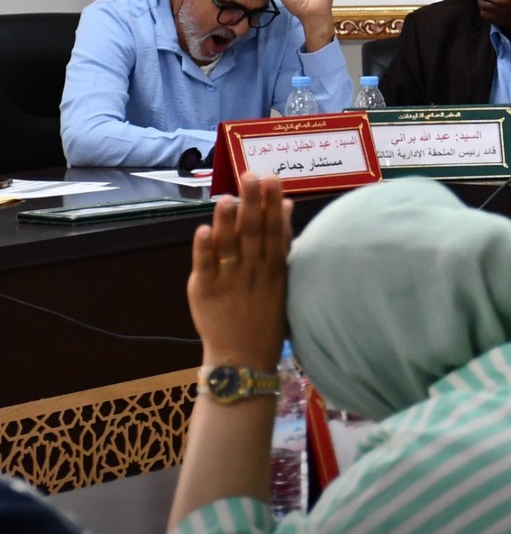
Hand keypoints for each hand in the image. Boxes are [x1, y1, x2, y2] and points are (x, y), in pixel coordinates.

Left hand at [187, 176, 292, 368]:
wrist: (244, 357)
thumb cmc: (267, 317)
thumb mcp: (283, 280)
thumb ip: (282, 244)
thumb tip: (285, 207)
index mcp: (275, 270)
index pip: (276, 231)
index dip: (273, 204)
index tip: (273, 179)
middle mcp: (253, 273)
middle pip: (254, 233)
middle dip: (253, 204)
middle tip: (251, 176)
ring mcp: (228, 282)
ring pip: (229, 247)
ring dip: (227, 222)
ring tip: (227, 198)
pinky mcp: (204, 292)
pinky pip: (205, 267)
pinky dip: (203, 249)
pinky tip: (203, 230)